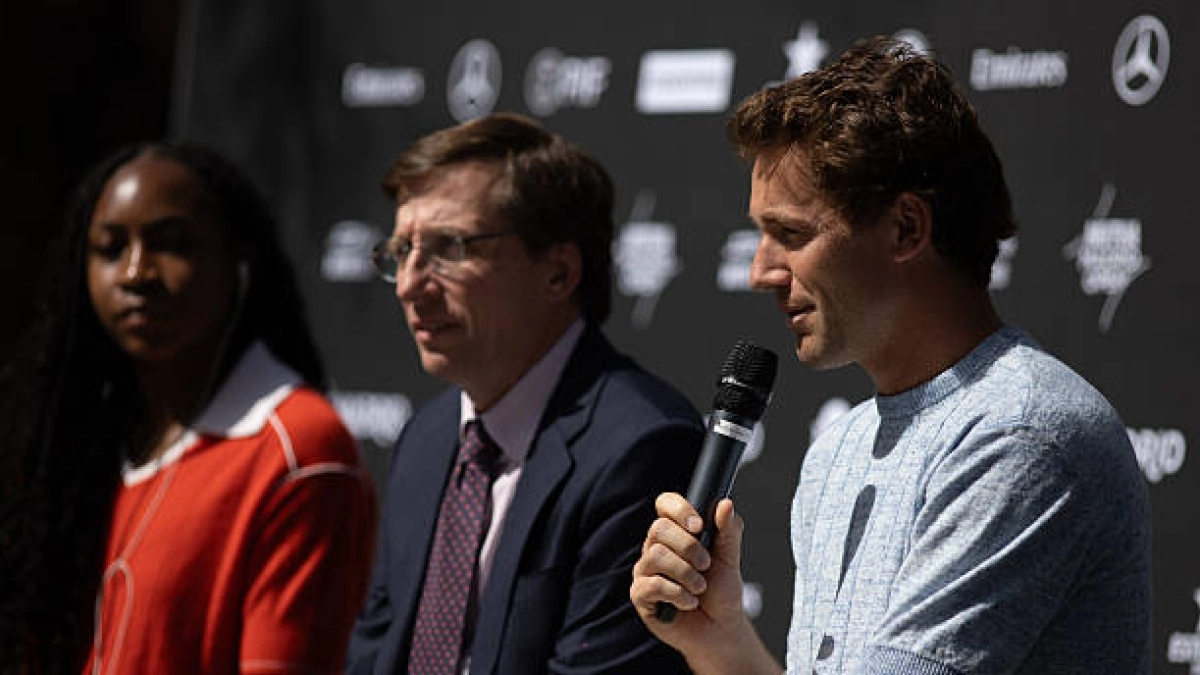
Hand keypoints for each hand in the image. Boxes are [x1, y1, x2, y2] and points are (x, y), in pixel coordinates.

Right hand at [631, 493, 774, 673]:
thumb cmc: (721, 592)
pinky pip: (653, 584)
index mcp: (676, 532)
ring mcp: (646, 571)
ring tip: (700, 587)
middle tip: (706, 564)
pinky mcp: (640, 595)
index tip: (699, 525)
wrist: (720, 629)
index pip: (665, 504)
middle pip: (659, 528)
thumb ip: (728, 531)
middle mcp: (656, 547)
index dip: (679, 509)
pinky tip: (689, 601)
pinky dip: (678, 593)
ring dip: (686, 573)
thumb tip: (726, 504)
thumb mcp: (730, 559)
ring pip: (656, 555)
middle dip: (689, 547)